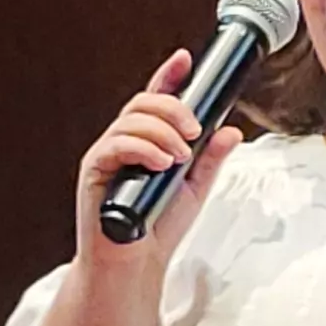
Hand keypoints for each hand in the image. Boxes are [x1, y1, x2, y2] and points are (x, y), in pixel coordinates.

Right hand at [72, 48, 240, 265]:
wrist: (134, 266)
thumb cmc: (158, 228)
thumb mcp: (194, 189)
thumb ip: (210, 159)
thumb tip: (232, 131)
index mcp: (146, 141)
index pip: (155, 99)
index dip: (168, 76)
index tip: (185, 59)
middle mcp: (124, 142)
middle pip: (143, 103)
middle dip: (173, 109)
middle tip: (195, 132)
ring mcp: (107, 155)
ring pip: (131, 121)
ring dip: (163, 132)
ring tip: (181, 156)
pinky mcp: (94, 172)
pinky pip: (115, 145)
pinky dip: (143, 148)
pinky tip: (162, 162)